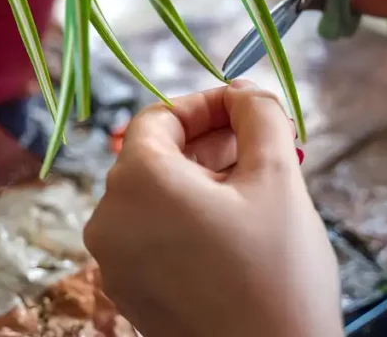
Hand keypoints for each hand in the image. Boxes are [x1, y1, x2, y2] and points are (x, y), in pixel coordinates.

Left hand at [84, 80, 342, 336]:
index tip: (249, 110)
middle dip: (210, 143)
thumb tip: (241, 91)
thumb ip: (258, 115)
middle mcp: (108, 221)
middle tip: (262, 146)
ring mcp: (114, 264)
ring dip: (203, 180)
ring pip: (155, 199)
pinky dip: (188, 219)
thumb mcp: (277, 177)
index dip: (206, 105)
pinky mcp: (131, 296)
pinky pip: (153, 236)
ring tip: (257, 186)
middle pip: (155, 157)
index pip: (158, 119)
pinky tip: (236, 227)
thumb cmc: (277, 270)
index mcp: (135, 183)